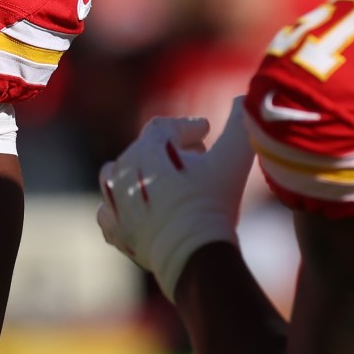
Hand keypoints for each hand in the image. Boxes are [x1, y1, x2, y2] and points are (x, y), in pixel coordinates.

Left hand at [96, 104, 252, 300]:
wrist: (192, 255)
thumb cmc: (213, 203)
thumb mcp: (233, 159)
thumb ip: (240, 125)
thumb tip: (244, 99)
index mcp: (148, 147)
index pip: (165, 127)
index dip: (187, 127)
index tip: (206, 131)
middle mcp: (123, 169)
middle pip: (144, 150)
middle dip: (169, 151)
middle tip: (196, 157)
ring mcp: (113, 200)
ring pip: (118, 174)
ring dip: (139, 173)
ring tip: (162, 181)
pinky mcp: (114, 228)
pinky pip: (109, 209)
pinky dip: (123, 205)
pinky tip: (140, 208)